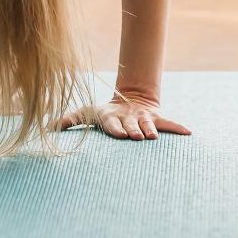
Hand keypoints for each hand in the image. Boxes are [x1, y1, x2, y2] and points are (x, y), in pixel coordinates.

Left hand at [60, 93, 191, 140]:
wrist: (128, 99)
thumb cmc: (104, 113)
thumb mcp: (86, 113)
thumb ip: (70, 120)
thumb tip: (49, 127)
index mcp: (109, 117)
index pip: (111, 124)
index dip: (115, 128)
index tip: (119, 134)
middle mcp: (127, 117)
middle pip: (130, 125)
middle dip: (132, 130)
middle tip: (136, 137)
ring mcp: (142, 117)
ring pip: (148, 123)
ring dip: (151, 130)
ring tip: (154, 137)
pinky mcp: (155, 118)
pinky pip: (168, 123)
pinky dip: (178, 127)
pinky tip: (189, 133)